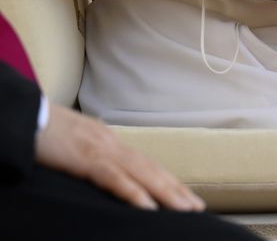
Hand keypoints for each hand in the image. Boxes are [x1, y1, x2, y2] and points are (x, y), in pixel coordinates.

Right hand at [36, 104, 205, 211]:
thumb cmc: (47, 132)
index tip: (186, 197)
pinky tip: (149, 207)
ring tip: (186, 210)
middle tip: (198, 208)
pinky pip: (114, 178)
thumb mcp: (77, 146)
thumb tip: (105, 171)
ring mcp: (102, 151)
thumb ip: (94, 158)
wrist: (27, 116)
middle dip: (177, 190)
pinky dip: (134, 193)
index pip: (147, 165)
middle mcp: (113, 145)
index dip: (168, 181)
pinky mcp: (86, 160)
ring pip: (142, 174)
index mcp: (112, 143)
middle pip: (152, 170)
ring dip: (167, 193)